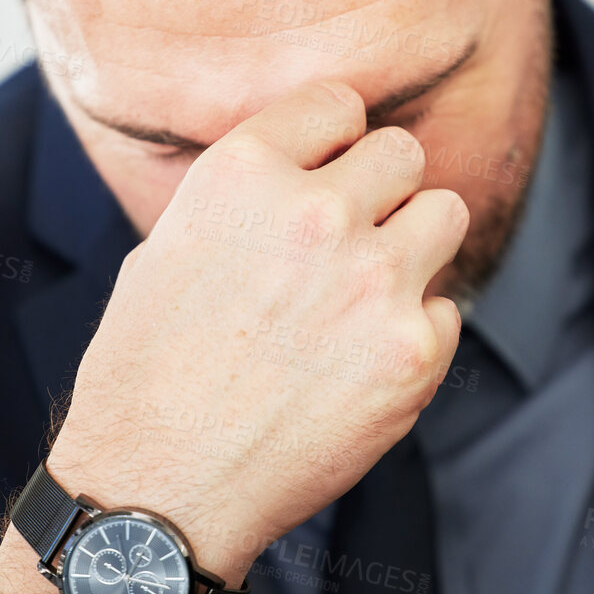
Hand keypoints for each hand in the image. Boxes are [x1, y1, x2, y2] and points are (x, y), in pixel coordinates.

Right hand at [44, 78, 467, 586]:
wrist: (162, 489)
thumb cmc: (147, 373)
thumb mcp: (167, 247)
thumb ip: (246, 196)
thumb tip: (305, 168)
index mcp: (242, 174)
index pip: (337, 103)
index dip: (333, 139)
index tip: (329, 169)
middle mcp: (315, 213)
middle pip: (403, 151)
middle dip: (382, 189)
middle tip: (353, 236)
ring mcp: (371, 280)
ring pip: (445, 212)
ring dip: (414, 243)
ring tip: (369, 288)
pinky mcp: (411, 351)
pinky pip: (445, 307)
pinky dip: (413, 331)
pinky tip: (361, 362)